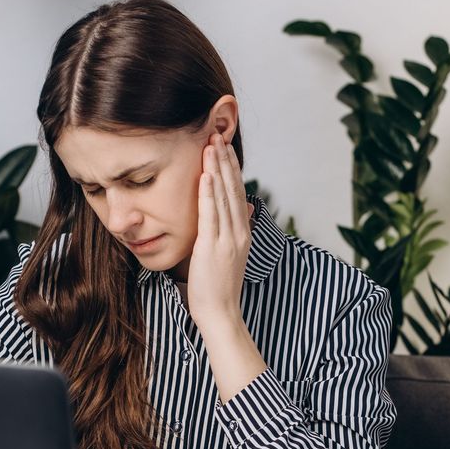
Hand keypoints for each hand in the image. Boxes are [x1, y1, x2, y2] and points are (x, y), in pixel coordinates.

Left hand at [187, 132, 251, 327]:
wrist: (221, 313)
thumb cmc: (219, 287)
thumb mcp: (231, 254)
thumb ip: (235, 229)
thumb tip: (243, 208)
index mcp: (242, 232)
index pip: (237, 192)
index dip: (231, 168)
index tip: (223, 147)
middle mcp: (239, 232)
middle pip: (233, 188)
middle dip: (225, 161)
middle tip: (217, 135)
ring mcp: (228, 239)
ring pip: (223, 196)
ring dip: (217, 169)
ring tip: (211, 145)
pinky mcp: (213, 247)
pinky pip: (211, 214)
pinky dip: (209, 193)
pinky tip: (206, 174)